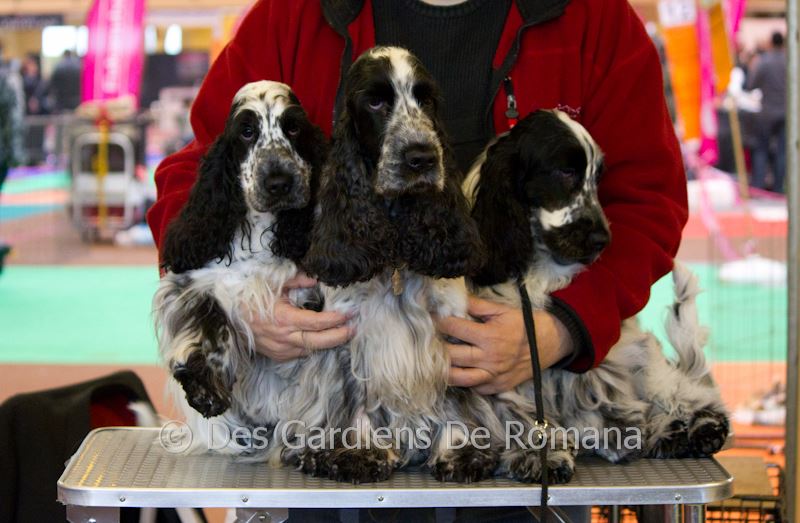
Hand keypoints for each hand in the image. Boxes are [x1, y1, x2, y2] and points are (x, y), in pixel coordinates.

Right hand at [246, 273, 353, 361]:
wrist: (227, 315)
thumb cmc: (250, 297)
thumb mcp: (273, 283)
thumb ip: (297, 280)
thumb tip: (316, 279)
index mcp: (284, 318)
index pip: (318, 322)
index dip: (336, 319)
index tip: (349, 313)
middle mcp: (284, 337)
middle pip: (319, 341)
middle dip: (339, 336)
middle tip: (353, 329)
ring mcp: (280, 349)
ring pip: (310, 350)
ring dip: (326, 342)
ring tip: (341, 334)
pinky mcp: (276, 355)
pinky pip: (299, 353)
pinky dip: (310, 346)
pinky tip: (319, 339)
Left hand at [435, 296, 573, 394]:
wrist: (552, 343)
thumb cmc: (526, 324)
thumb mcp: (502, 310)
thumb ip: (476, 305)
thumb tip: (453, 298)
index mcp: (489, 336)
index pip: (454, 328)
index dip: (437, 321)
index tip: (427, 318)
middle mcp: (490, 359)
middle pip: (451, 355)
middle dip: (435, 347)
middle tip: (424, 341)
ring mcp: (494, 376)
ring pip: (459, 378)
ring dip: (443, 370)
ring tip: (433, 362)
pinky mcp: (498, 387)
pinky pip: (474, 388)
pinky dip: (463, 381)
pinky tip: (456, 372)